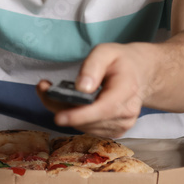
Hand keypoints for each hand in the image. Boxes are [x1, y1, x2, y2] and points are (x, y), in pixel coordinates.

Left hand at [36, 42, 153, 137]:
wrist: (140, 75)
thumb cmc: (121, 61)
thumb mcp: (106, 51)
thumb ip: (92, 66)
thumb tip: (81, 88)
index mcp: (127, 90)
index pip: (104, 109)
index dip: (80, 115)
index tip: (58, 116)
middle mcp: (127, 113)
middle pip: (89, 120)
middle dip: (62, 107)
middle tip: (43, 88)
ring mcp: (122, 125)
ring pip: (85, 126)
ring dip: (65, 112)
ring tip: (51, 92)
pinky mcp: (114, 131)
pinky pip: (88, 128)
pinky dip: (74, 117)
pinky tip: (68, 103)